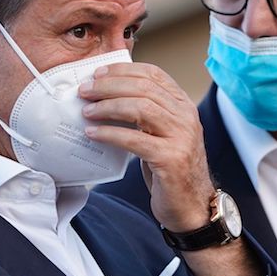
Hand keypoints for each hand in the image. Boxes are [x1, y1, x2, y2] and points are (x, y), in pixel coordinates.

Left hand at [78, 61, 214, 230]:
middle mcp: (186, 117)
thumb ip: (146, 113)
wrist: (192, 205)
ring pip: (140, 108)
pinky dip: (110, 133)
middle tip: (85, 90)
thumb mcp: (162, 133)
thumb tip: (108, 95)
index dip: (123, 70)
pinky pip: (134, 139)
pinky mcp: (170, 159)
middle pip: (143, 88)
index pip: (154, 74)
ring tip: (87, 111)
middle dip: (109, 86)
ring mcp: (181, 137)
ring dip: (108, 107)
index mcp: (184, 105)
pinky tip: (93, 133)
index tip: (99, 73)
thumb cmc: (170, 169)